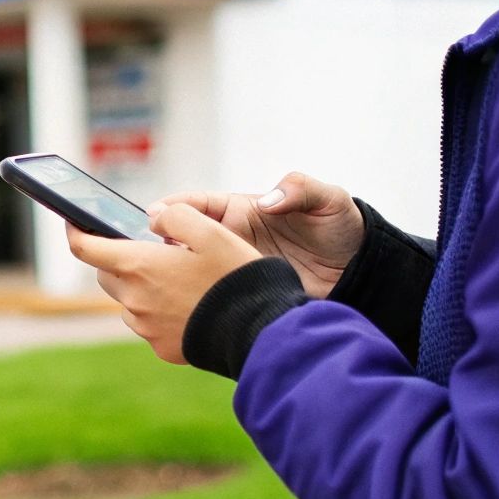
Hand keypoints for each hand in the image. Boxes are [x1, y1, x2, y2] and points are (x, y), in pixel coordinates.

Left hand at [66, 204, 261, 363]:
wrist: (258, 332)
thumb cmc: (234, 277)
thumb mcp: (211, 231)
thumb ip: (174, 216)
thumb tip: (152, 219)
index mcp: (138, 266)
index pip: (85, 248)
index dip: (74, 231)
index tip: (73, 222)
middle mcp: (133, 299)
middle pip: (108, 274)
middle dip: (120, 260)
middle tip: (153, 251)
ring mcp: (146, 327)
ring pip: (129, 301)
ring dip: (143, 288)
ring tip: (182, 280)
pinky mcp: (162, 347)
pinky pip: (150, 324)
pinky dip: (160, 312)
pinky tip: (191, 306)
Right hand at [148, 172, 363, 298]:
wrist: (357, 271)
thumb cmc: (339, 227)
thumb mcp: (327, 200)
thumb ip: (301, 190)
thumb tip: (269, 201)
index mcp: (243, 211)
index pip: (198, 204)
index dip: (173, 208)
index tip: (155, 216)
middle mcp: (231, 239)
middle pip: (182, 239)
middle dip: (158, 244)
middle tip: (141, 253)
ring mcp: (233, 268)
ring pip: (189, 270)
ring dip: (170, 275)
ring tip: (152, 282)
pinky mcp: (242, 293)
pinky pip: (211, 296)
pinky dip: (192, 301)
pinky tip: (180, 308)